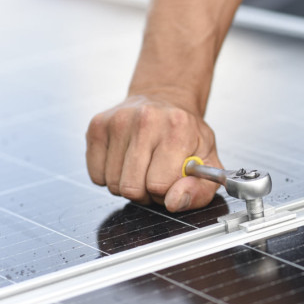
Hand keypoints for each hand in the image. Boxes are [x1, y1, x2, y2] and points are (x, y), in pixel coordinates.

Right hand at [85, 93, 221, 211]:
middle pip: (132, 188)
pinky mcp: (97, 126)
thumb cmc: (187, 135)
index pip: (159, 185)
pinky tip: (125, 160)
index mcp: (178, 128)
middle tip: (155, 175)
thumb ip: (199, 190)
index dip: (166, 191)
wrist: (166, 101)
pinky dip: (110, 176)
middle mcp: (146, 119)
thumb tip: (173, 202)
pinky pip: (96, 176)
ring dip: (128, 184)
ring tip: (142, 165)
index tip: (171, 178)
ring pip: (113, 184)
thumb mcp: (207, 162)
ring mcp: (117, 121)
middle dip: (145, 192)